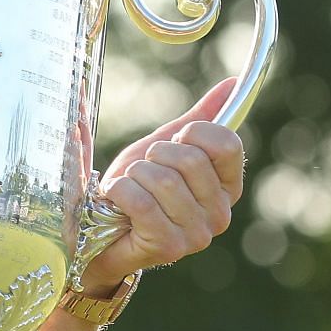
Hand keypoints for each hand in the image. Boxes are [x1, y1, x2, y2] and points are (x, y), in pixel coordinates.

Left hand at [82, 78, 245, 294]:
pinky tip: (115, 200)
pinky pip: (141, 201)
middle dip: (154, 155)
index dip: (191, 134)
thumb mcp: (167, 148)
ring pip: (163, 180)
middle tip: (142, 172)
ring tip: (128, 188)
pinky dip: (119, 191)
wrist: (99, 235)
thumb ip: (199, 119)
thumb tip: (231, 83)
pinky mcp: (168, 247)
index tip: (171, 145)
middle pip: (190, 159)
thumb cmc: (137, 190)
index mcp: (227, 187)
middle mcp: (220, 215)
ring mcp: (197, 235)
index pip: (227, 143)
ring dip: (134, 175)